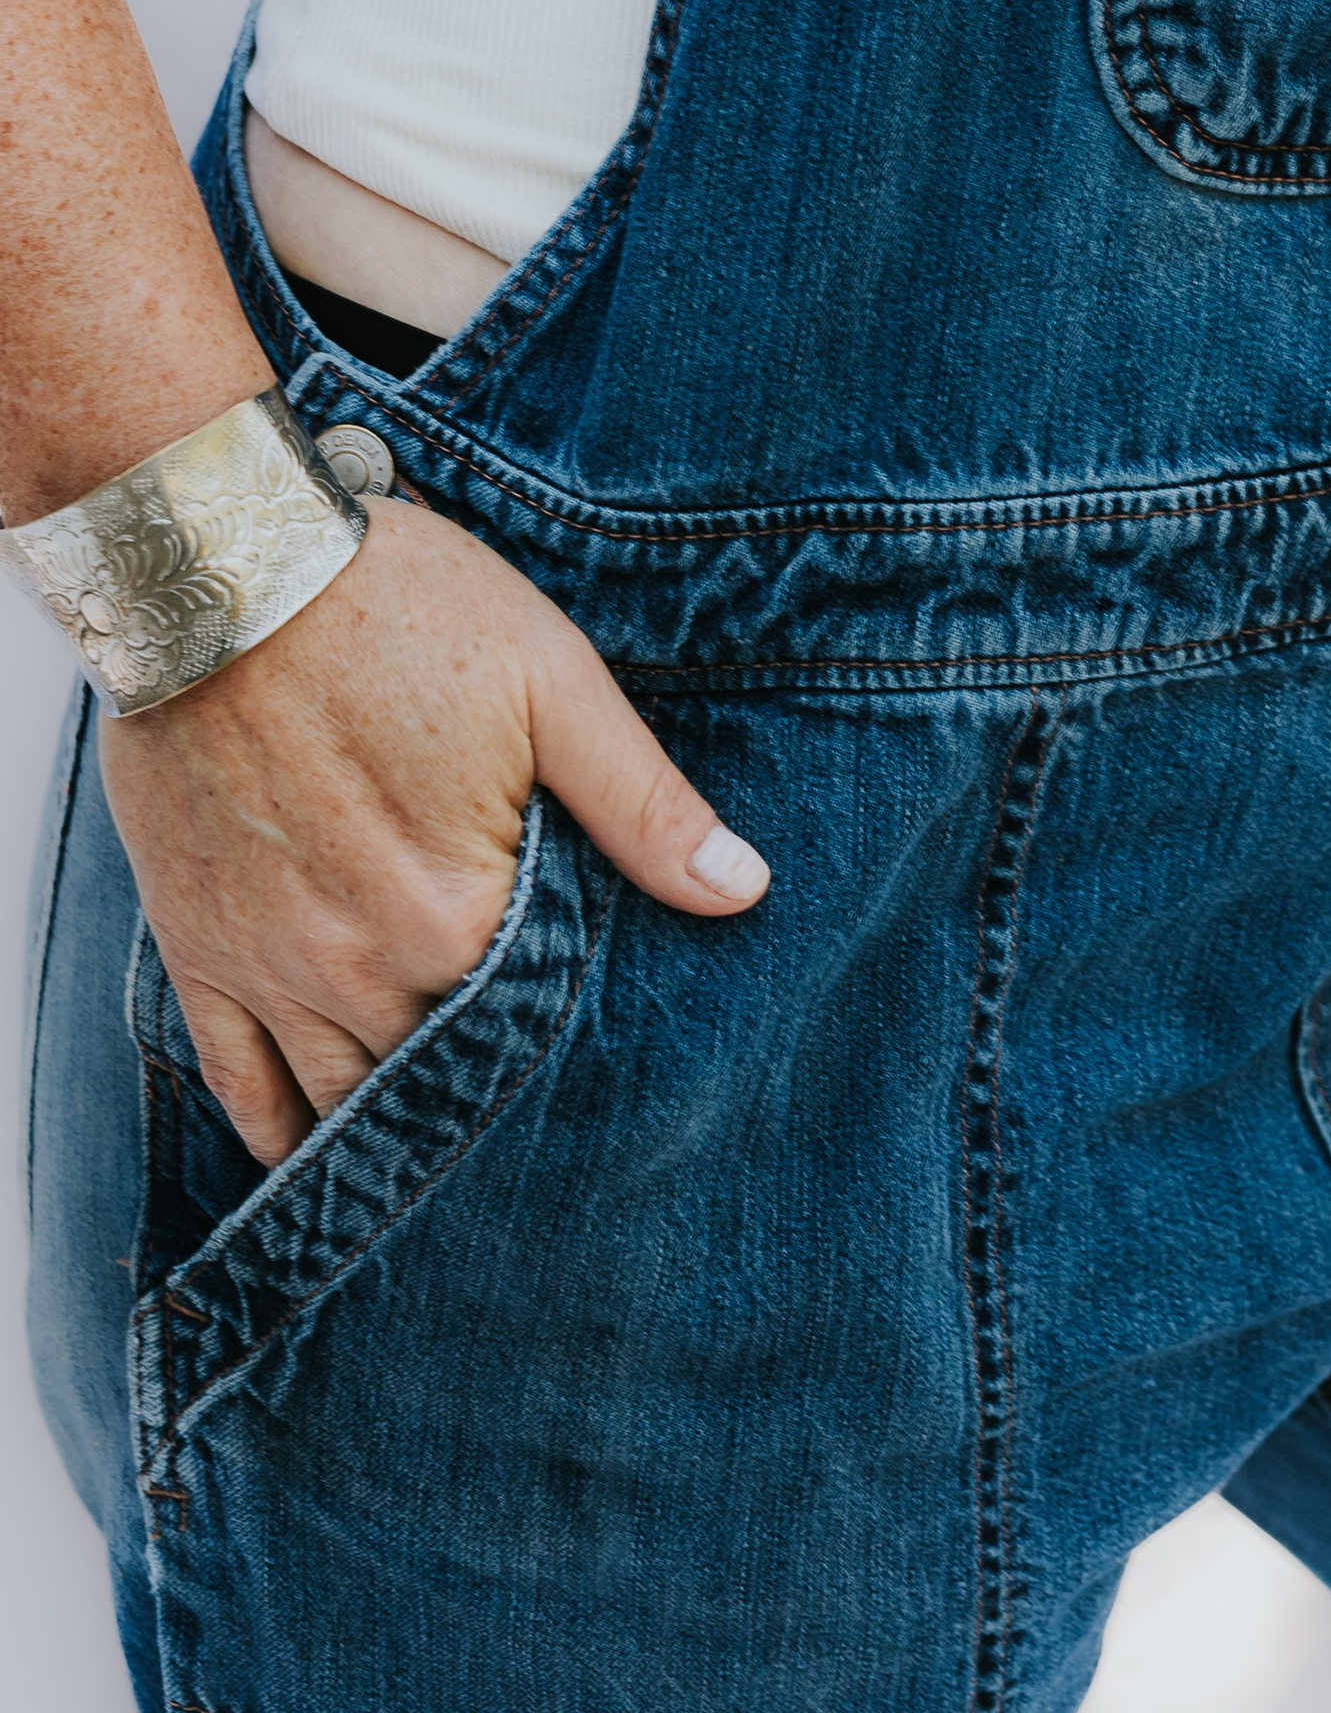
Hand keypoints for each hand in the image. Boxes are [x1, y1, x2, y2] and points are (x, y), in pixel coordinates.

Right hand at [96, 493, 767, 1164]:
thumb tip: (743, 890)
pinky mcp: (198, 950)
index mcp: (457, 916)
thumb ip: (645, 804)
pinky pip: (238, 1086)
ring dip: (389, 1124)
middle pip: (436, 1078)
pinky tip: (318, 1148)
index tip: (606, 1068)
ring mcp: (270, 969)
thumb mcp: (552, 682)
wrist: (226, 571)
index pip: (532, 1036)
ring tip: (446, 1142)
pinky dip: (278, 1134)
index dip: (569, 1050)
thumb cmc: (401, 610)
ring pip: (338, 1102)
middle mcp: (360, 969)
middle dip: (485, 1091)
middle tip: (536, 1113)